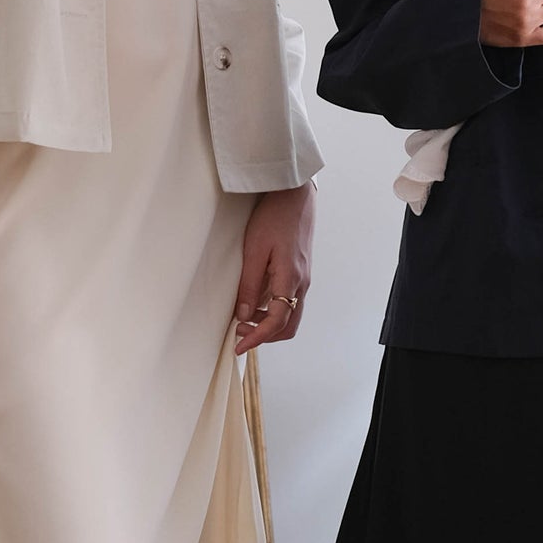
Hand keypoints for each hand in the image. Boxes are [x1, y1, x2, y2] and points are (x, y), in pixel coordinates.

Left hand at [235, 183, 314, 355]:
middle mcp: (302, 283)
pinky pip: (290, 301)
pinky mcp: (301, 272)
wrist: (296, 195)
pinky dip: (274, 311)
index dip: (257, 339)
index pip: (277, 322)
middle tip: (239, 333)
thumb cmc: (274, 217)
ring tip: (244, 319)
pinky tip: (256, 302)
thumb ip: (250, 285)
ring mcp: (303, 278)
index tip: (239, 347)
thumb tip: (244, 314)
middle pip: (288, 326)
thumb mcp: (255, 250)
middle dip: (264, 336)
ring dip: (269, 324)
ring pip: (290, 315)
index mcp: (290, 279)